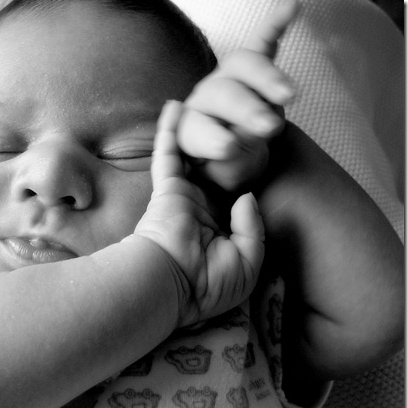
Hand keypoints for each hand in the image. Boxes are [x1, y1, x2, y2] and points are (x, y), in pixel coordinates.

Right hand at [134, 101, 264, 326]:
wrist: (172, 286)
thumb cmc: (209, 283)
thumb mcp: (248, 262)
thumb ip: (254, 228)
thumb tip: (248, 196)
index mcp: (221, 227)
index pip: (235, 193)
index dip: (247, 172)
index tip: (262, 147)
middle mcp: (202, 207)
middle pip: (216, 167)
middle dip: (226, 141)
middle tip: (240, 114)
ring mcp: (183, 195)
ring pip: (193, 155)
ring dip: (199, 128)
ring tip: (210, 99)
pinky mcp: (167, 188)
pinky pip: (168, 154)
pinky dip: (169, 130)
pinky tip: (174, 106)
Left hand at [178, 0, 299, 191]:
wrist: (231, 156)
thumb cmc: (225, 169)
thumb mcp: (224, 178)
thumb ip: (230, 164)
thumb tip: (241, 140)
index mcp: (188, 129)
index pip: (196, 129)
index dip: (211, 137)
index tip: (228, 146)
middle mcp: (204, 99)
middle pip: (222, 94)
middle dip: (245, 109)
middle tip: (268, 127)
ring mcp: (227, 79)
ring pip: (243, 67)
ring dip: (267, 78)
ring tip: (289, 96)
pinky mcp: (250, 67)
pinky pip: (262, 41)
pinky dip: (275, 25)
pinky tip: (291, 8)